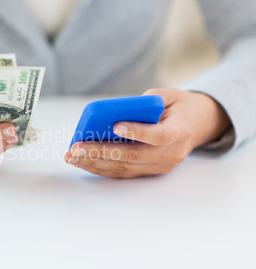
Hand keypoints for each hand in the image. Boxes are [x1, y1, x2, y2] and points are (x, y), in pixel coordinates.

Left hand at [64, 89, 230, 178]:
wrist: (196, 125)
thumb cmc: (178, 107)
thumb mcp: (169, 96)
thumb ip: (147, 101)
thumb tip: (117, 111)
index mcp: (180, 132)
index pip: (158, 136)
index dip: (137, 132)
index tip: (115, 126)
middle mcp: (172, 154)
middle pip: (133, 156)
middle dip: (101, 152)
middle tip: (76, 148)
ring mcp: (160, 166)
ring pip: (124, 168)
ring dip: (95, 163)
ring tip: (72, 156)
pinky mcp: (150, 171)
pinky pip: (123, 172)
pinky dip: (101, 167)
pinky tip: (82, 161)